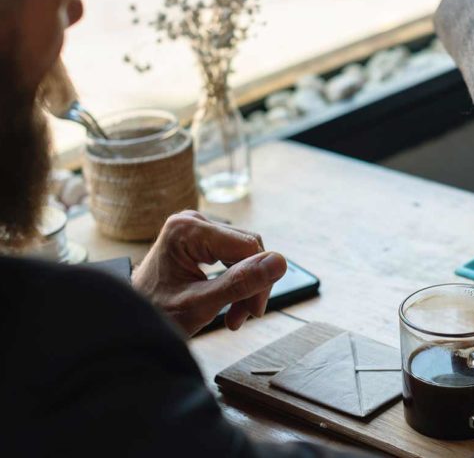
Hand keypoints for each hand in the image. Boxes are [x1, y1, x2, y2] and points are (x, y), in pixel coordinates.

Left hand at [132, 211, 286, 335]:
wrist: (126, 320)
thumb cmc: (155, 314)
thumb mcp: (200, 305)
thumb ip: (240, 283)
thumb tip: (280, 262)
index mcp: (187, 230)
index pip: (248, 246)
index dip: (259, 279)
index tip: (253, 312)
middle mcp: (193, 220)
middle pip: (248, 248)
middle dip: (251, 285)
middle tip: (242, 317)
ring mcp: (196, 228)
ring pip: (245, 253)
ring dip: (245, 286)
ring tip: (235, 316)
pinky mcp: (201, 238)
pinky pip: (233, 256)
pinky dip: (236, 281)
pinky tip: (230, 304)